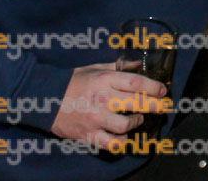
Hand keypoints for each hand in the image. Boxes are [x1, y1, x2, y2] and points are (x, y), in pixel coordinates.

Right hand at [51, 63, 167, 149]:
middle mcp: (102, 98)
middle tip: (162, 107)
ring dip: (136, 122)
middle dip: (155, 105)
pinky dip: (121, 142)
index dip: (154, 87)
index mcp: (105, 80)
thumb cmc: (73, 81)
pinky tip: (124, 137)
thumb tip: (139, 64)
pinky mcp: (87, 134)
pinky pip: (110, 143)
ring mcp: (95, 118)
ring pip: (126, 125)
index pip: (136, 83)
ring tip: (138, 118)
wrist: (44, 98)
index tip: (163, 91)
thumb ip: (118, 67)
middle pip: (137, 103)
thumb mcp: (95, 68)